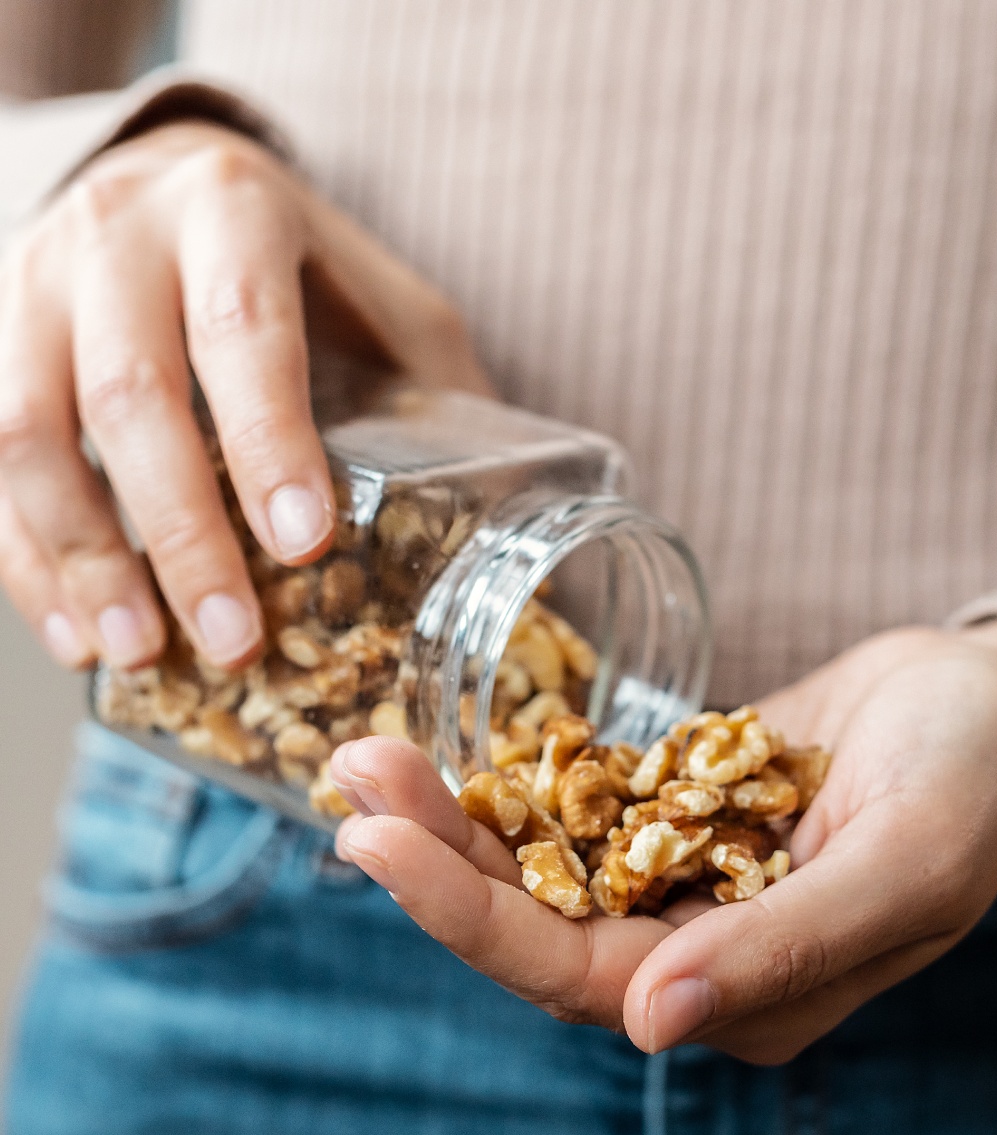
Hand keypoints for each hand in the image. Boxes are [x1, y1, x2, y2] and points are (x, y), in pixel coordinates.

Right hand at [0, 121, 491, 670]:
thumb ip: (428, 386)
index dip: (269, 442)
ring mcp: (29, 281)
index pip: (245, 329)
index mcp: (232, 208)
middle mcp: (115, 232)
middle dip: (180, 533)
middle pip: (129, 392)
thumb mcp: (382, 299)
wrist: (158, 183)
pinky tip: (75, 635)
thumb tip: (513, 524)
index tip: (300, 547)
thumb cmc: (297, 268)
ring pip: (24, 430)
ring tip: (136, 655)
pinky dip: (22, 559)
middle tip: (232, 640)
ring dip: (81, 559)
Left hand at [329, 619, 996, 1063]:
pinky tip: (445, 747)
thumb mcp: (904, 862)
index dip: (470, 918)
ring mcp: (676, 886)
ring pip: (539, 869)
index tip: (376, 843)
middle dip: (437, 860)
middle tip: (354, 780)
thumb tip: (649, 1024)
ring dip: (454, 818)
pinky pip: (571, 813)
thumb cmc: (975, 778)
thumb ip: (788, 947)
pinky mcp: (669, 820)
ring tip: (371, 752)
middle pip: (534, 926)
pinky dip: (508, 784)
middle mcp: (696, 956)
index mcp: (748, 997)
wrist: (995, 701)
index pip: (580, 979)